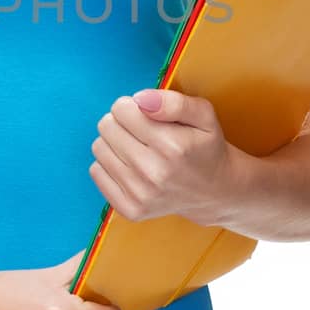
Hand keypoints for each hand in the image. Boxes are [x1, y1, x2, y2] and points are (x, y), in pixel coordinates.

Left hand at [89, 87, 240, 227]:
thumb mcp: (204, 115)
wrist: (214, 191)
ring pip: (99, 147)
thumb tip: (141, 100)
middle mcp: (154, 172)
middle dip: (121, 121)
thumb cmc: (204, 147)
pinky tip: (130, 165)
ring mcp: (141, 194)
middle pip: (107, 126)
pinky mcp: (130, 209)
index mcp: (172, 145)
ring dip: (114, 142)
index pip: (122, 109)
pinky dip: (109, 164)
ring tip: (136, 147)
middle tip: (140, 130)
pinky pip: (96, 171)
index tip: (144, 113)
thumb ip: (174, 102)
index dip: (132, 106)